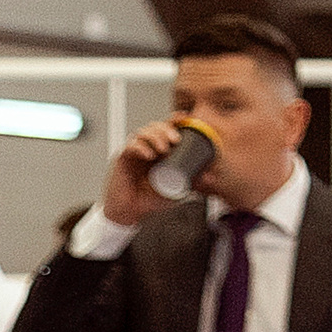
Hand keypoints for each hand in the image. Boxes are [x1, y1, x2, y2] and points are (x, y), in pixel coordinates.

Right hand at [98, 116, 197, 230]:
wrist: (128, 213)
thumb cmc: (148, 200)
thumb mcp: (174, 191)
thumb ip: (190, 184)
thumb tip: (210, 178)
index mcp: (157, 150)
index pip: (165, 129)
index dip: (174, 120)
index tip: (185, 118)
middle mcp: (144, 147)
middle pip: (154, 127)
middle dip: (165, 129)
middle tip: (175, 140)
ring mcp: (132, 152)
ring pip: (142, 133)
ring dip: (154, 137)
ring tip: (163, 149)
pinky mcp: (121, 159)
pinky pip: (130, 146)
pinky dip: (140, 147)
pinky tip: (149, 154)